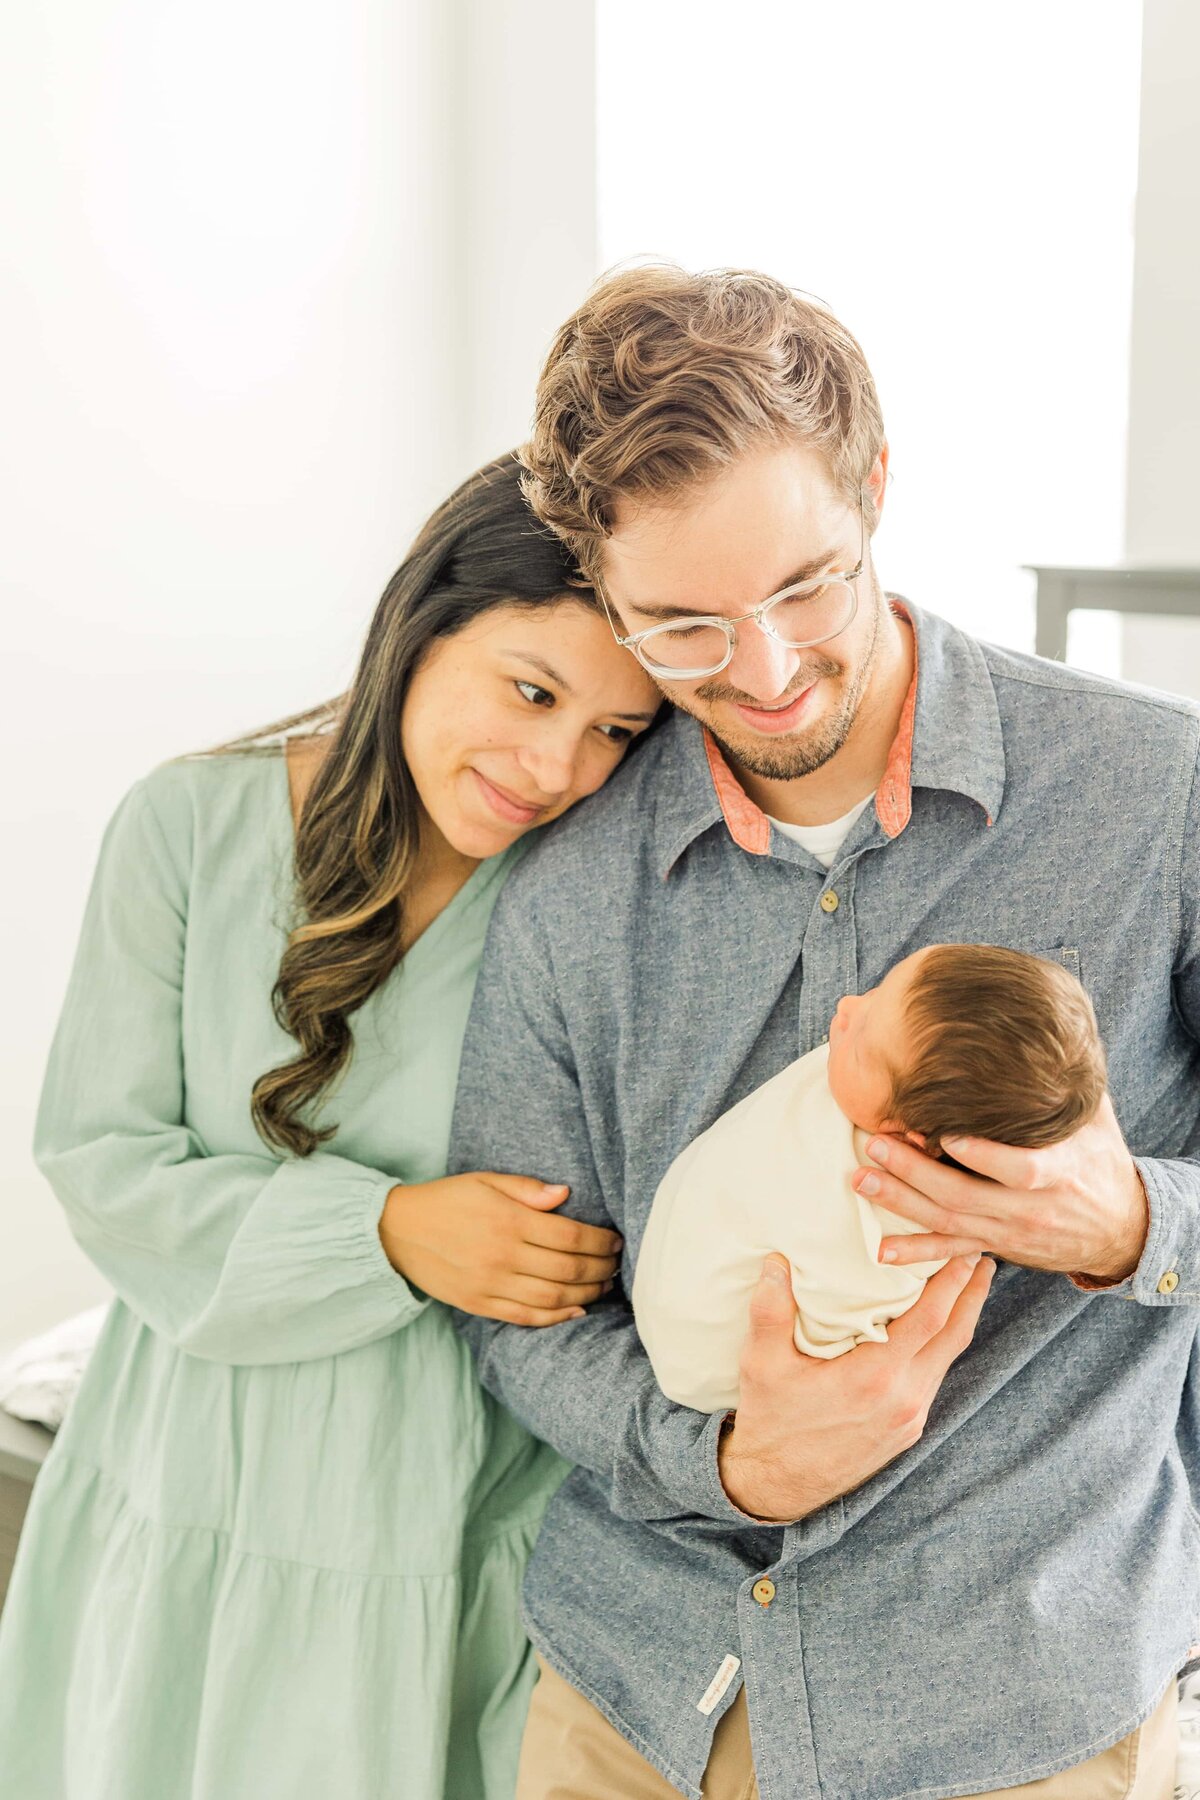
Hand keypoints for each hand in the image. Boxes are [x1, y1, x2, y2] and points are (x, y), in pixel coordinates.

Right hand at [379, 1173, 621, 1324]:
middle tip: (616, 1265)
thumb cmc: (447, 1200)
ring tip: (603, 1286)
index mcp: (507, 1221)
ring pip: (552, 1297)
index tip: (615, 1242)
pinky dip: (556, 1318)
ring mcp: (490, 1284)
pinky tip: (576, 1311)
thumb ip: (526, 1189)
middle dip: (600, 1269)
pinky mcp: (479, 1305)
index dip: (600, 1242)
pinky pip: (526, 1317)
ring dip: (586, 1295)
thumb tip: (565, 1194)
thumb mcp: (485, 1181)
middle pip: (567, 1269)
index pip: (570, 1237)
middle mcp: (502, 1255)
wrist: (398, 1231)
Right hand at [718, 1253, 994, 1520]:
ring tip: (966, 1286)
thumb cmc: (771, 1422)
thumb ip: (770, 1309)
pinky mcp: (907, 1430)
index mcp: (875, 1377)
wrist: (777, 1486)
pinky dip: (942, 1345)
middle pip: (953, 1336)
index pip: (929, 1318)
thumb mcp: (762, 1363)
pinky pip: (934, 1377)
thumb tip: (776, 1261)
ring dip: (961, 1319)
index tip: (965, 1250)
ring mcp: (909, 1418)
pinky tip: (936, 1330)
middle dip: (971, 1294)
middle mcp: (903, 1398)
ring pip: (948, 1358)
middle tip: (982, 1256)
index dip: (952, 1281)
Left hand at [858, 1092, 1149, 1282]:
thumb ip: (1072, 1085)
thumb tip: (1055, 1031)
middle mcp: (1030, 1208)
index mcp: (1059, 1172)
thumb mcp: (1097, 1121)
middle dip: (915, 1171)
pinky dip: (917, 1252)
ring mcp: (1009, 1231)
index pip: (1022, 1170)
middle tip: (876, 1143)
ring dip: (901, 1202)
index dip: (985, 1157)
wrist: (1120, 1229)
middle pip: (966, 1196)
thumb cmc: (1102, 1163)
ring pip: (949, 1221)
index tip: (948, 1136)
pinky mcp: (997, 1246)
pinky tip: (882, 1249)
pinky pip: (952, 1252)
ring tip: (862, 1180)